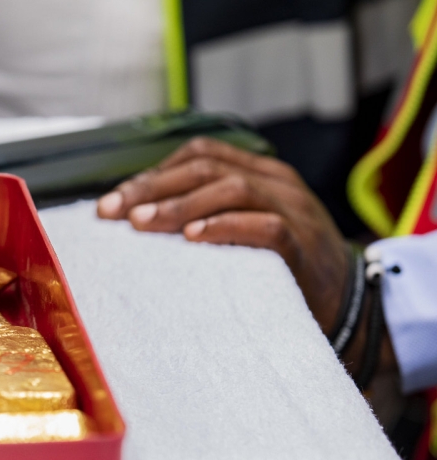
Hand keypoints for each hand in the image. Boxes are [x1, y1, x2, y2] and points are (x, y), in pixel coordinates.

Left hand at [96, 137, 347, 330]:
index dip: (152, 174)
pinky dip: (225, 227)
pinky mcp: (304, 244)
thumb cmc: (280, 267)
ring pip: (232, 188)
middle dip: (152, 188)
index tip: (110, 203)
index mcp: (260, 171)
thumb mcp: (243, 228)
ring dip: (180, 205)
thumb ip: (204, 214)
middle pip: (206, 168)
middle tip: (114, 213)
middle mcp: (277, 182)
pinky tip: (193, 237)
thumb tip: (135, 218)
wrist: (350, 305)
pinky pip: (265, 226)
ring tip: (141, 224)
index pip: (199, 155)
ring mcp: (294, 210)